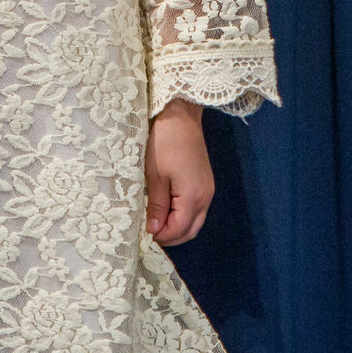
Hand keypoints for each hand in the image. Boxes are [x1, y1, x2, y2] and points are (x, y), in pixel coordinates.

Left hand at [145, 98, 213, 245]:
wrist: (180, 115)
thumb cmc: (164, 142)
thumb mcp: (155, 175)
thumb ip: (157, 206)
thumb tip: (154, 230)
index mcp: (194, 197)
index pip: (179, 230)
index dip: (162, 237)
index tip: (144, 236)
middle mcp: (206, 197)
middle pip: (191, 230)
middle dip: (171, 237)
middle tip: (150, 234)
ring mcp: (207, 189)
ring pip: (195, 221)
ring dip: (177, 227)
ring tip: (155, 223)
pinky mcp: (205, 182)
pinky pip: (196, 208)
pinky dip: (182, 215)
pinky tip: (167, 210)